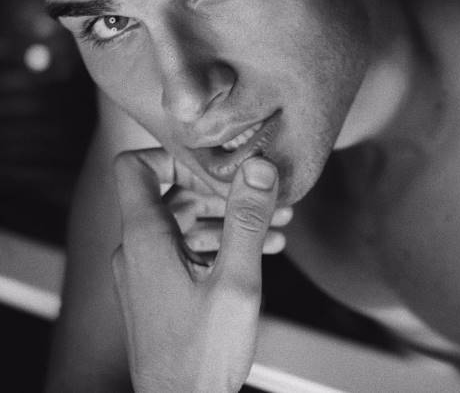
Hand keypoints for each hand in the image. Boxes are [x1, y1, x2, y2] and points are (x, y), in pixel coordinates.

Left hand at [112, 149, 279, 392]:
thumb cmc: (202, 356)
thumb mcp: (235, 282)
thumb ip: (246, 220)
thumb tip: (258, 167)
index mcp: (145, 238)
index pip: (135, 167)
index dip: (172, 155)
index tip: (214, 163)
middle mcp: (137, 250)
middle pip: (170, 193)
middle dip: (218, 189)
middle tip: (260, 192)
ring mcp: (145, 272)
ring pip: (183, 222)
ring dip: (226, 217)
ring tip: (274, 221)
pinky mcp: (157, 291)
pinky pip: (185, 250)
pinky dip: (218, 242)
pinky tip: (260, 249)